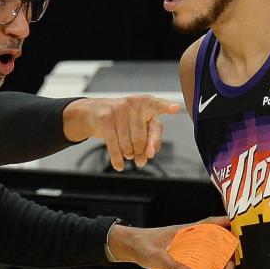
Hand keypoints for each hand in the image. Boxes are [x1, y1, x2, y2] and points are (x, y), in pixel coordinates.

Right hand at [62, 96, 180, 170]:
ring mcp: (118, 110)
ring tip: (128, 154)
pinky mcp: (105, 119)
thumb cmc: (122, 119)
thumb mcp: (139, 124)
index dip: (166, 107)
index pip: (158, 106)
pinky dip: (117, 159)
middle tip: (138, 157)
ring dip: (128, 155)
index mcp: (146, 103)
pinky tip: (119, 165)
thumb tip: (148, 156)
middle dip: (140, 152)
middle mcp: (133, 104)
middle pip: (141, 139)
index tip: (175, 108)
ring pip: (127, 145)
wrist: (93, 112)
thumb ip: (151, 139)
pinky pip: (114, 146)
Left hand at [106, 216, 228, 268]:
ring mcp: (187, 247)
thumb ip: (173, 267)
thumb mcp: (156, 257)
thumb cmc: (141, 245)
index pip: (211, 223)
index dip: (226, 225)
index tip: (239, 231)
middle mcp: (190, 238)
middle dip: (227, 255)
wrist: (128, 247)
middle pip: (216, 242)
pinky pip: (200, 262)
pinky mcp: (183, 257)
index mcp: (186, 231)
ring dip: (219, 265)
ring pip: (210, 254)